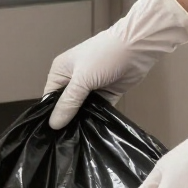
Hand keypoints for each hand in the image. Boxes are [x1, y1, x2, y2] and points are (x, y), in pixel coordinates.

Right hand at [44, 0, 187, 129]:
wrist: (137, 47)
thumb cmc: (104, 56)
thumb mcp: (81, 80)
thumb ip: (68, 103)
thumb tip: (53, 124)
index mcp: (61, 71)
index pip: (50, 97)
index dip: (50, 114)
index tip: (51, 134)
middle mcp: (73, 80)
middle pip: (65, 105)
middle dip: (66, 119)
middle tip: (64, 140)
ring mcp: (90, 88)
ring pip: (81, 110)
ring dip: (81, 120)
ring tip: (77, 139)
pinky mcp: (105, 95)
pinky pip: (97, 111)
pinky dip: (95, 119)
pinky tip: (92, 132)